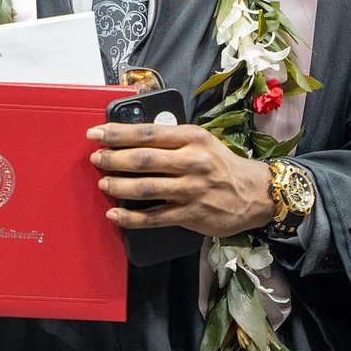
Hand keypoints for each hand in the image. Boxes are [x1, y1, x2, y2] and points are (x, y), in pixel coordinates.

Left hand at [87, 123, 273, 237]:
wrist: (254, 194)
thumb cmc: (221, 164)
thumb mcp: (202, 141)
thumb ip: (172, 139)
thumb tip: (133, 138)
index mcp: (192, 138)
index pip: (148, 133)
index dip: (118, 133)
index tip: (96, 133)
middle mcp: (192, 162)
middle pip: (143, 159)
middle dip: (113, 158)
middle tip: (96, 158)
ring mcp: (191, 190)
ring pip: (145, 188)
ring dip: (118, 185)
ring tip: (103, 182)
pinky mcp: (191, 215)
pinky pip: (154, 217)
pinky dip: (131, 218)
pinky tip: (115, 214)